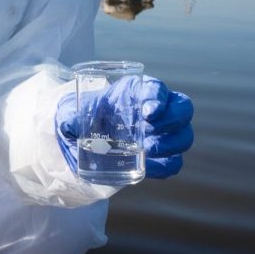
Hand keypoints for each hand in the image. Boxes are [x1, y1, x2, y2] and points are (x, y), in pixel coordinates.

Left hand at [55, 77, 193, 178]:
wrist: (79, 142)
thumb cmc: (80, 117)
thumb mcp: (70, 112)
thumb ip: (71, 114)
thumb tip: (73, 122)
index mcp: (135, 91)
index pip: (156, 87)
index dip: (157, 97)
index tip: (147, 112)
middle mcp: (154, 110)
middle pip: (182, 108)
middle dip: (172, 118)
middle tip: (150, 128)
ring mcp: (160, 134)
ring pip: (183, 136)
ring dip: (170, 144)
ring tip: (146, 150)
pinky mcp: (159, 157)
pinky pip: (174, 163)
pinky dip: (165, 165)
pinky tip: (148, 165)